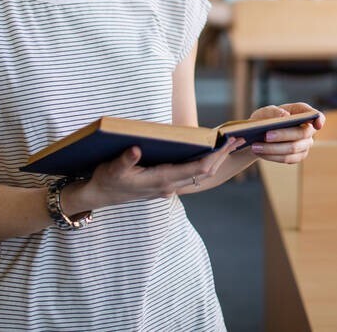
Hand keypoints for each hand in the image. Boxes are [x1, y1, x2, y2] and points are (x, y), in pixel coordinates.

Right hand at [83, 137, 245, 205]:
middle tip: (237, 139)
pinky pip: (191, 175)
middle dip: (221, 156)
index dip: (214, 156)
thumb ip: (125, 160)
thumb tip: (135, 149)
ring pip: (199, 175)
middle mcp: (169, 186)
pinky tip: (208, 151)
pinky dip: (203, 163)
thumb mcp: (111, 168)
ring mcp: (168, 187)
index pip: (195, 170)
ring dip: (215, 160)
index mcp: (161, 180)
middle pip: (204, 172)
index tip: (227, 143)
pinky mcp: (165, 185)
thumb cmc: (106, 180)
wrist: (99, 196)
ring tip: (229, 143)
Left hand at [247, 103, 323, 163]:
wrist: (258, 135)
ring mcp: (305, 144)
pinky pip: (287, 159)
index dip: (319, 119)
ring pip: (293, 148)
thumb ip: (273, 111)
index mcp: (301, 113)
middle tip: (266, 135)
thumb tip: (285, 116)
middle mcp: (307, 129)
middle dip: (283, 135)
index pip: (315, 115)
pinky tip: (260, 153)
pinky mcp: (298, 156)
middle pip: (302, 133)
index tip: (317, 124)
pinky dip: (272, 156)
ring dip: (273, 148)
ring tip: (256, 147)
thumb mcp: (265, 112)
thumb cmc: (265, 120)